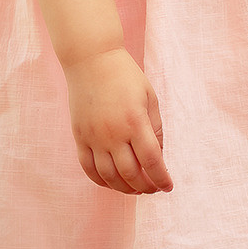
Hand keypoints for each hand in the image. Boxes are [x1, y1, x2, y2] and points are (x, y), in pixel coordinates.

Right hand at [64, 48, 172, 194]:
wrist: (91, 60)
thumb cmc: (125, 76)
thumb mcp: (149, 97)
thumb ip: (155, 128)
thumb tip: (158, 155)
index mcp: (135, 121)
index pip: (152, 161)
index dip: (161, 178)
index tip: (168, 186)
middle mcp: (113, 133)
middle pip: (131, 174)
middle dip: (146, 186)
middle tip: (153, 188)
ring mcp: (94, 137)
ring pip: (109, 176)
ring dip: (125, 188)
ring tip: (136, 189)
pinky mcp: (79, 137)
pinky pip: (88, 168)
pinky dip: (101, 181)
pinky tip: (112, 183)